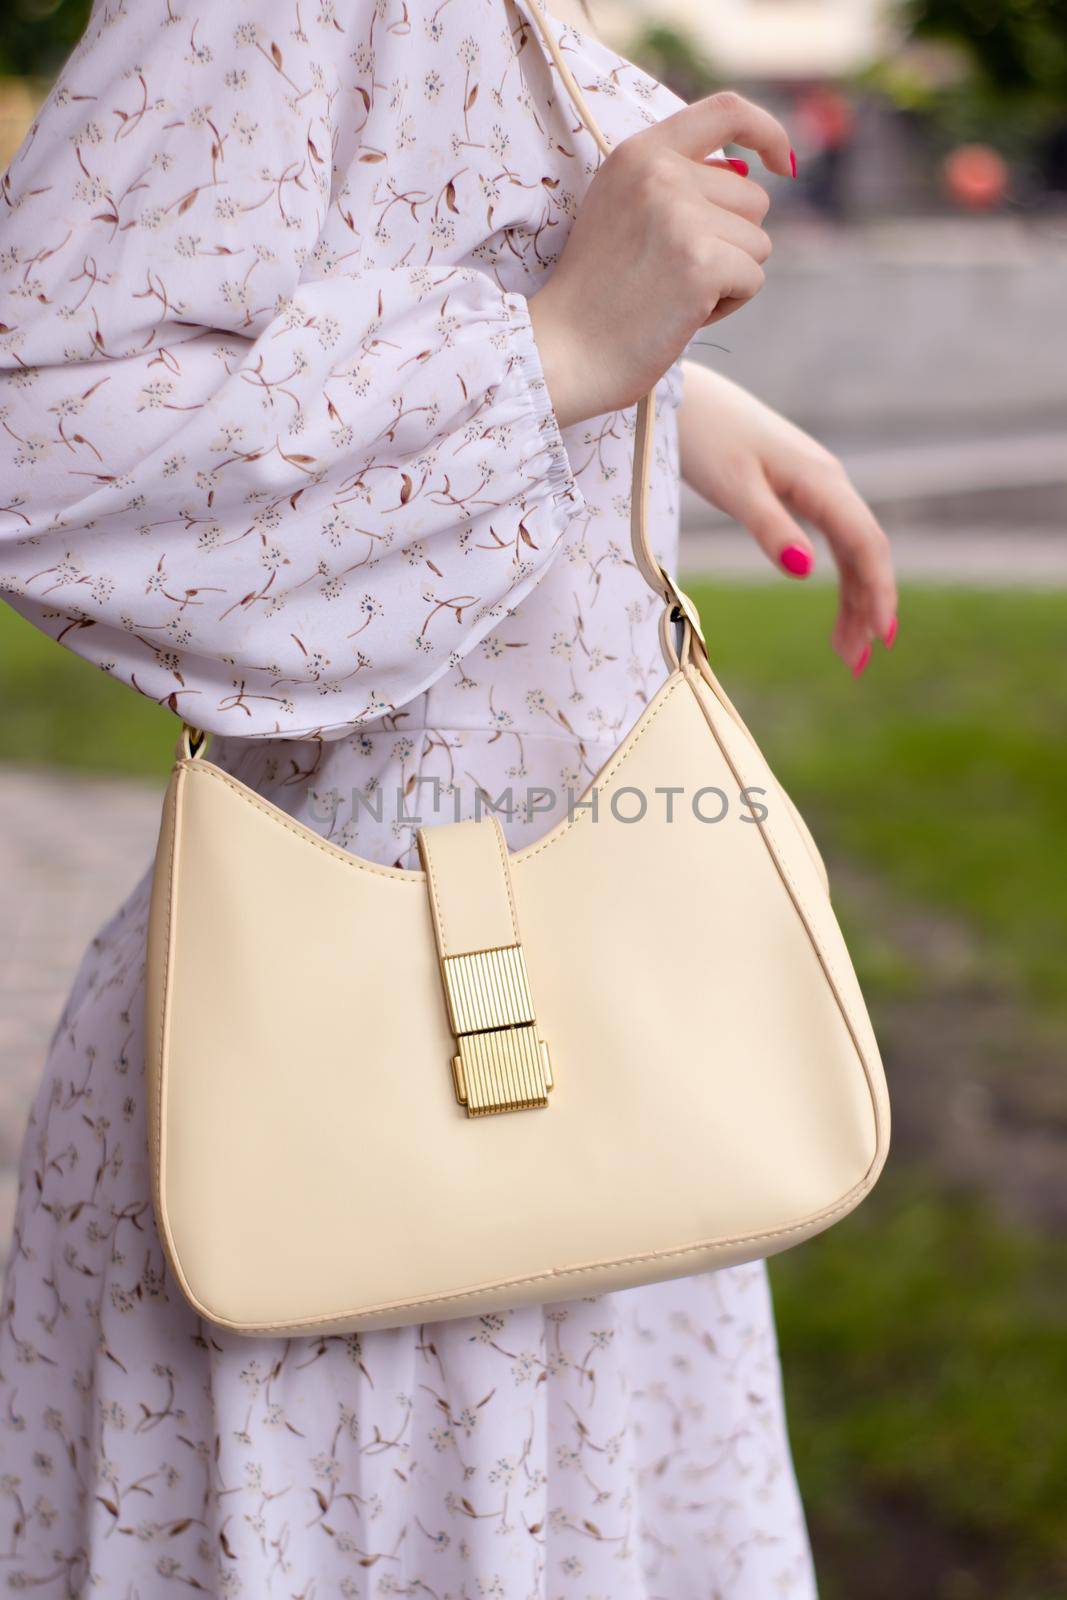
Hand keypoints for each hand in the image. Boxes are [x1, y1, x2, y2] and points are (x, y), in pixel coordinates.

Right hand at [527, 92, 793, 429]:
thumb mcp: (622, 213)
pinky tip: (681, 315)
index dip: (765, 131)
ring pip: (758, 242)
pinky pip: (753, 279)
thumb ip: (676, 185)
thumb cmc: (596, 297)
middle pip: (753, 198)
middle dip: (731, 242)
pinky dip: (727, 306)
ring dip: (729, 277)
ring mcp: (681, 215)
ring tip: (673, 295)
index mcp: (638, 153)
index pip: (725, 111)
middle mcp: (661, 173)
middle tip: (674, 275)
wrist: (563, 352)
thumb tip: (749, 179)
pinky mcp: (702, 261)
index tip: (781, 163)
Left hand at [679, 362, 897, 674]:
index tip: (880, 639)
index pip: (867, 544)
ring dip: (853, 598)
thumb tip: (805, 572)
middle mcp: (828, 481)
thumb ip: (770, 528)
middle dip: (866, 608)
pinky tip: (832, 603)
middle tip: (855, 666)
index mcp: (821, 481)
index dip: (879, 592)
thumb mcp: (734, 488)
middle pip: (864, 552)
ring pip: (849, 548)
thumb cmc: (703, 437)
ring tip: (844, 649)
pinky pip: (830, 537)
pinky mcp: (796, 487)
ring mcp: (814, 483)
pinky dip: (836, 574)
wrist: (680, 395)